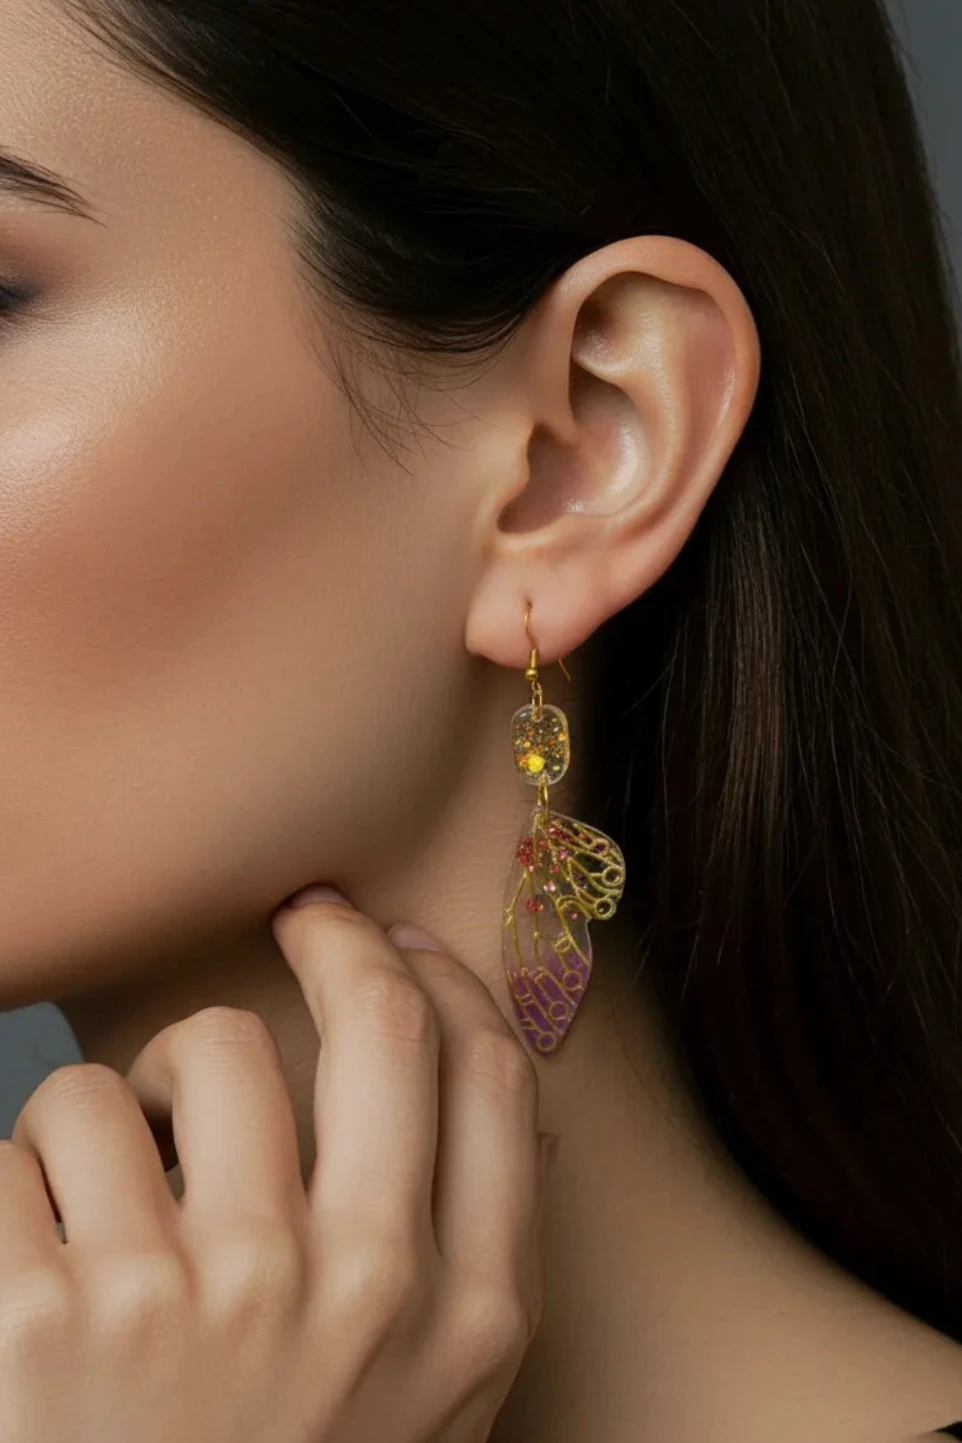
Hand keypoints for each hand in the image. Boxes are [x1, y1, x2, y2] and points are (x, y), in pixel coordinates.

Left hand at [0, 892, 553, 1441]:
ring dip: (139, 1095)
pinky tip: (33, 1253)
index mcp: (461, 1318)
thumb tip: (481, 1090)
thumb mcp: (427, 1408)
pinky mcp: (50, 1318)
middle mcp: (353, 1292)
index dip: (440, 978)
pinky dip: (22, 1176)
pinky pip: (35, 1141)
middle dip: (332, 942)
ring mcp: (204, 1299)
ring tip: (120, 1174)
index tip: (394, 945)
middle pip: (367, 1024)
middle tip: (298, 922)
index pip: (486, 1075)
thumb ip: (464, 1257)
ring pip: (178, 1061)